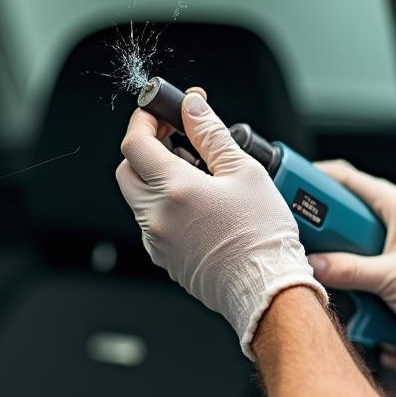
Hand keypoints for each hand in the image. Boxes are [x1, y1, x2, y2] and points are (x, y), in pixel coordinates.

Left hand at [115, 91, 327, 358]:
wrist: (267, 289)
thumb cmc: (263, 237)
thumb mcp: (244, 171)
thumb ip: (211, 134)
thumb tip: (192, 107)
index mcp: (174, 189)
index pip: (135, 143)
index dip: (143, 120)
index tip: (158, 111)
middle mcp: (156, 216)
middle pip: (128, 169)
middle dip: (145, 148)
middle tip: (176, 138)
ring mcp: (157, 241)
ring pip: (139, 197)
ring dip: (157, 177)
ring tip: (197, 173)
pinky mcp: (164, 258)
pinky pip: (153, 223)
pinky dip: (166, 205)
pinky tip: (199, 204)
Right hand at [308, 161, 395, 377]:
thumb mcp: (391, 280)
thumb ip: (349, 271)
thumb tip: (314, 264)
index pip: (349, 179)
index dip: (317, 180)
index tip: (290, 188)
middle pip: (346, 213)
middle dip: (326, 231)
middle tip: (303, 241)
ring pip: (352, 244)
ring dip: (342, 262)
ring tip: (335, 275)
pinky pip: (364, 266)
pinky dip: (356, 280)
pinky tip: (356, 297)